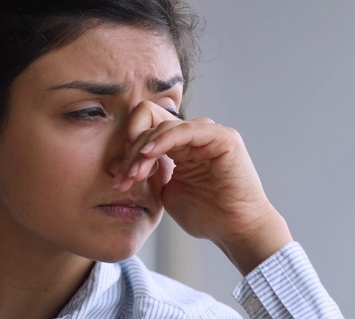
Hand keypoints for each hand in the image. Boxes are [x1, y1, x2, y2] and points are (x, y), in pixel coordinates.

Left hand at [113, 101, 292, 274]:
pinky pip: (185, 130)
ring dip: (142, 151)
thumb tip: (119, 162)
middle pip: (151, 124)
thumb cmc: (205, 215)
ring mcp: (209, 134)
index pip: (146, 127)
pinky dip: (162, 141)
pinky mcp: (223, 138)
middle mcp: (194, 135)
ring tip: (133, 175)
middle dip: (131, 152)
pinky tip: (148, 154)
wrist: (235, 231)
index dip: (129, 145)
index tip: (119, 173)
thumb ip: (148, 171)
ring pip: (163, 127)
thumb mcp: (165, 190)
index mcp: (180, 145)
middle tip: (122, 178)